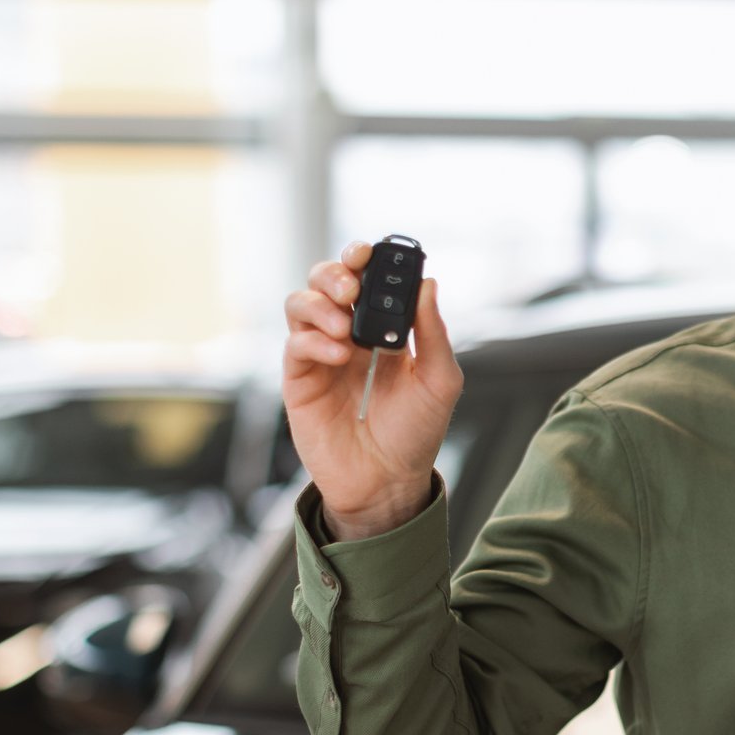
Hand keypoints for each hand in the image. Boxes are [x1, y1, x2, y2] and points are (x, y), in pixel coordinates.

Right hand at [282, 242, 462, 539]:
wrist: (388, 482)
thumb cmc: (416, 433)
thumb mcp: (440, 382)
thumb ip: (434, 334)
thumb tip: (429, 284)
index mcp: (383, 329)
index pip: (366, 279)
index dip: (361, 258)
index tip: (368, 252)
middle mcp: (348, 335)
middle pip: (324, 281)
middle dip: (334, 273)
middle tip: (352, 288)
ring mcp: (320, 356)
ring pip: (300, 304)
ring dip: (319, 304)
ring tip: (343, 327)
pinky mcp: (299, 381)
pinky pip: (295, 345)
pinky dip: (314, 341)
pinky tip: (339, 355)